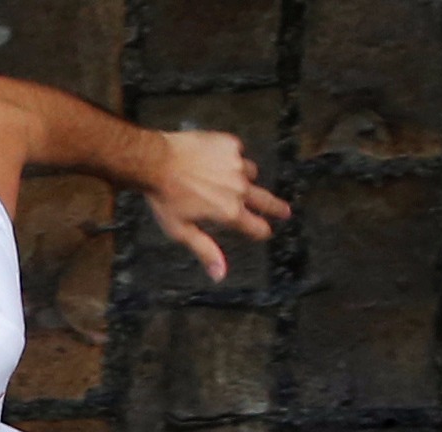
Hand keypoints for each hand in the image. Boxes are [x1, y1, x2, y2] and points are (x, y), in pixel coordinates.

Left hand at [143, 127, 287, 281]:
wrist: (156, 161)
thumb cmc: (165, 199)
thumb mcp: (182, 231)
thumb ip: (205, 251)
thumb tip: (220, 275)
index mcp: (230, 212)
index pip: (257, 227)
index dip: (261, 232)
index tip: (264, 232)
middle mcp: (239, 189)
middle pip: (266, 201)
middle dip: (277, 208)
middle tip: (285, 211)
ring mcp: (237, 165)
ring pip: (250, 174)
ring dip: (243, 180)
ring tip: (227, 181)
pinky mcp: (231, 145)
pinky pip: (237, 154)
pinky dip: (229, 159)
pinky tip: (212, 161)